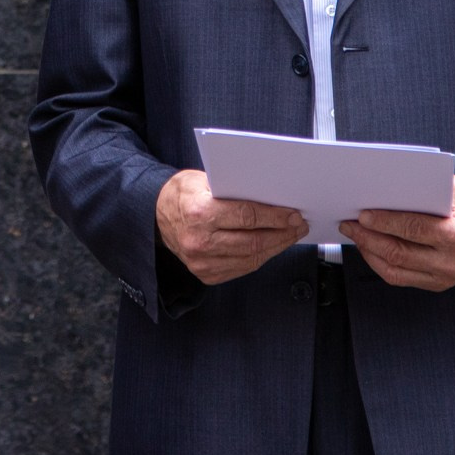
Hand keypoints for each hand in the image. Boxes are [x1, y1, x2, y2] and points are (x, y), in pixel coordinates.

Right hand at [156, 168, 306, 284]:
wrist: (156, 217)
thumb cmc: (183, 194)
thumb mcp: (203, 179)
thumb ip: (233, 187)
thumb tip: (270, 195)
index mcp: (200, 213)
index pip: (247, 217)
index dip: (275, 217)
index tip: (293, 214)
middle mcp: (199, 241)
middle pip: (253, 241)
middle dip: (282, 233)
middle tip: (298, 225)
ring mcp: (202, 262)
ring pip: (251, 258)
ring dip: (275, 247)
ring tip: (290, 236)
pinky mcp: (206, 274)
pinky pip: (242, 268)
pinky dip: (261, 257)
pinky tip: (272, 247)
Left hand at [339, 175, 454, 290]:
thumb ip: (426, 188)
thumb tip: (388, 188)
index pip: (411, 229)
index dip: (383, 222)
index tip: (363, 214)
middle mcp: (451, 261)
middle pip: (398, 253)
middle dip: (368, 237)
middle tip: (350, 224)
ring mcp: (445, 277)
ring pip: (395, 271)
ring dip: (370, 253)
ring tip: (356, 236)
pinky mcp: (439, 283)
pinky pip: (402, 278)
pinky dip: (382, 264)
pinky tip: (372, 249)